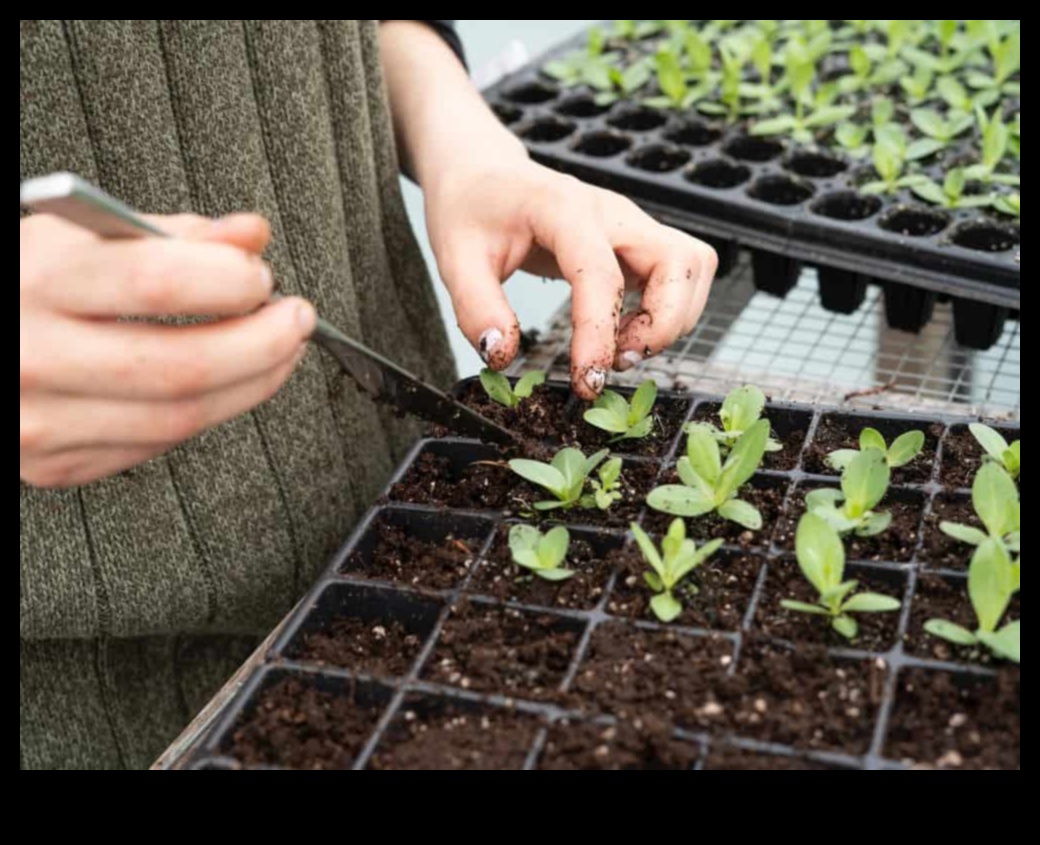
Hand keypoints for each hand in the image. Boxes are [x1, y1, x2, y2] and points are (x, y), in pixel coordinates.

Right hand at [20, 213, 315, 488]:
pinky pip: (157, 444)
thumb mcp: (79, 236)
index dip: (229, 281)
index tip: (261, 276)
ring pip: (180, 419)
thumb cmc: (20, 283)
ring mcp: (39, 421)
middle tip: (298, 321)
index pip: (156, 282)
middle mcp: (30, 355)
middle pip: (181, 367)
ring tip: (279, 352)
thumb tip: (251, 236)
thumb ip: (172, 235)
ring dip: (252, 384)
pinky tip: (224, 385)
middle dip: (263, 345)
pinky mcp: (53, 464)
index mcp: (36, 280)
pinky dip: (206, 413)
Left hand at [424, 158, 716, 399]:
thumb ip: (476, 308)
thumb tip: (502, 355)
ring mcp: (631, 224)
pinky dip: (669, 311)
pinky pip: (681, 274)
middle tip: (619, 361)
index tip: (586, 380)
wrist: (483, 174)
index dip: (599, 334)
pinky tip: (625, 334)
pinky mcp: (638, 241)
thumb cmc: (470, 210)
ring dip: (673, 319)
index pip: (601, 274)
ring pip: (692, 267)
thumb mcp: (454, 258)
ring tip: (623, 350)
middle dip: (664, 324)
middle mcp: (612, 211)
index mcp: (564, 208)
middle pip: (680, 261)